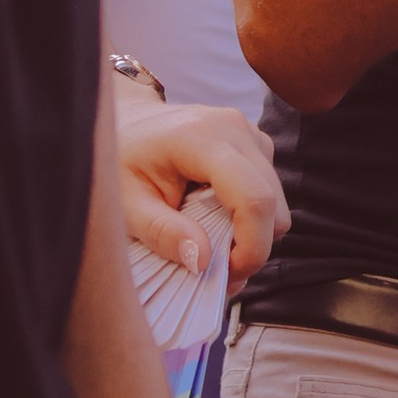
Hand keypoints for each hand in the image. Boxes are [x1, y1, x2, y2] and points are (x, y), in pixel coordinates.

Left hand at [121, 101, 287, 288]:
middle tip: (213, 267)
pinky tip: (216, 216)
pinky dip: (250, 216)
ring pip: (275, 202)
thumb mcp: (125, 204)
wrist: (129, 122)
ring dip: (251, 233)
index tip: (226, 275)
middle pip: (272, 205)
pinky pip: (269, 192)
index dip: (251, 247)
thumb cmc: (122, 161)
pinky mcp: (256, 143)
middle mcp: (235, 129)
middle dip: (251, 247)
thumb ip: (161, 232)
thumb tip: (202, 261)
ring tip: (210, 241)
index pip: (253, 197)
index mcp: (201, 138)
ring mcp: (250, 133)